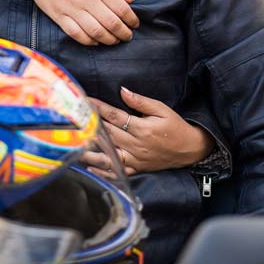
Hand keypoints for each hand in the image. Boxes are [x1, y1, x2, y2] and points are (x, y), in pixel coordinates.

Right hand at [7, 0, 139, 45]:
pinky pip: (76, 34)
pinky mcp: (58, 17)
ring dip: (109, 40)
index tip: (135, 24)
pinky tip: (95, 41)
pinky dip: (88, 41)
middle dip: (123, 33)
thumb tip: (130, 0)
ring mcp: (71, 9)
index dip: (131, 19)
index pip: (121, 7)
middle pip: (111, 22)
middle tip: (128, 36)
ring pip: (95, 32)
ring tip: (114, 41)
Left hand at [83, 86, 214, 176]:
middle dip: (90, 126)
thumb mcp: (162, 109)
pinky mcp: (137, 169)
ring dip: (90, 153)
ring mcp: (136, 159)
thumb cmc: (176, 127)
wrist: (191, 149)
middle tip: (73, 120)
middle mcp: (136, 145)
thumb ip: (141, 101)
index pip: (114, 116)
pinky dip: (104, 171)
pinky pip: (118, 172)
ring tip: (74, 147)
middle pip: (108, 134)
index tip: (85, 101)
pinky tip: (90, 168)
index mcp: (142, 129)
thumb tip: (123, 91)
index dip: (98, 108)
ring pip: (109, 156)